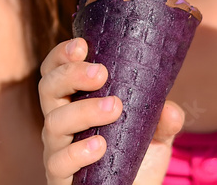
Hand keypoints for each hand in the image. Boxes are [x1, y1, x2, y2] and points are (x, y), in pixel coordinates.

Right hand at [38, 37, 183, 184]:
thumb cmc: (135, 158)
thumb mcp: (154, 135)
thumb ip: (162, 120)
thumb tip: (169, 110)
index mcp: (74, 101)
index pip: (55, 70)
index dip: (62, 54)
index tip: (83, 45)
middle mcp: (60, 121)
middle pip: (48, 87)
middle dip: (71, 74)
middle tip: (101, 74)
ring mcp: (57, 149)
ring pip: (54, 122)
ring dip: (83, 111)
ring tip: (114, 108)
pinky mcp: (60, 178)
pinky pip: (58, 163)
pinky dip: (77, 152)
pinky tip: (100, 147)